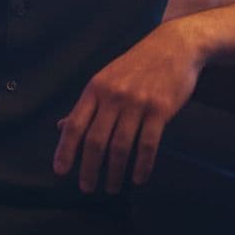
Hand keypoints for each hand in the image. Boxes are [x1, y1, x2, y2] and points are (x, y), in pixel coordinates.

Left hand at [52, 21, 203, 193]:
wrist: (174, 46)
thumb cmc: (137, 65)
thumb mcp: (106, 79)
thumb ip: (87, 105)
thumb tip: (61, 128)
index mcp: (95, 88)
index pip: (75, 124)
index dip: (65, 150)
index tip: (60, 172)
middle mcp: (113, 96)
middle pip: (96, 140)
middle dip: (89, 169)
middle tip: (87, 188)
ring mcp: (137, 102)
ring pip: (120, 146)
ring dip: (114, 172)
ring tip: (112, 187)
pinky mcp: (160, 109)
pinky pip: (148, 144)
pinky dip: (142, 165)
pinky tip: (138, 178)